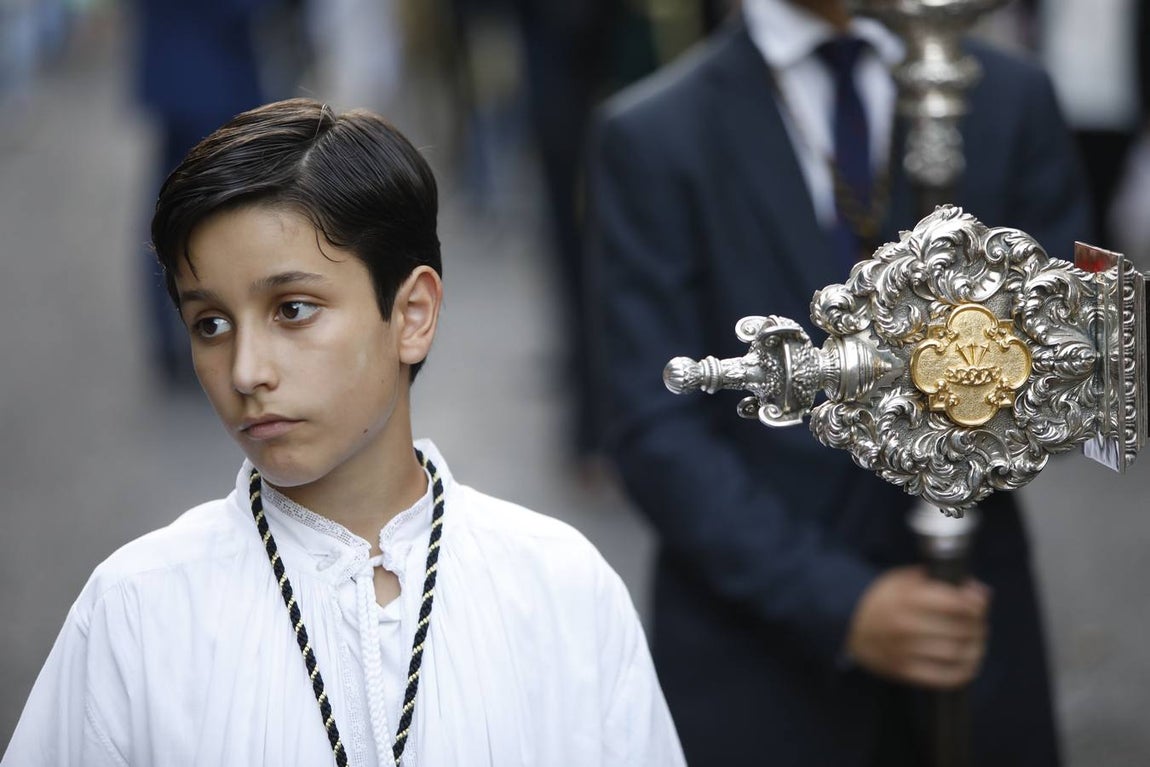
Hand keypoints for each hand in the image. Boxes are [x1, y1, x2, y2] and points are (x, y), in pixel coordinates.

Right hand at [845, 565, 989, 689]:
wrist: (847, 625)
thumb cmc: (881, 599)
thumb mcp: (904, 580)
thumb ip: (941, 582)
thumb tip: (980, 592)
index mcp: (908, 599)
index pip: (957, 604)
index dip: (976, 605)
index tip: (979, 604)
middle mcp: (908, 626)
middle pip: (961, 630)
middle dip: (977, 626)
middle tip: (978, 624)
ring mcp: (906, 651)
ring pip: (957, 654)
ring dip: (975, 649)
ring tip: (975, 643)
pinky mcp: (904, 672)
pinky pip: (945, 677)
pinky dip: (964, 672)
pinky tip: (968, 664)